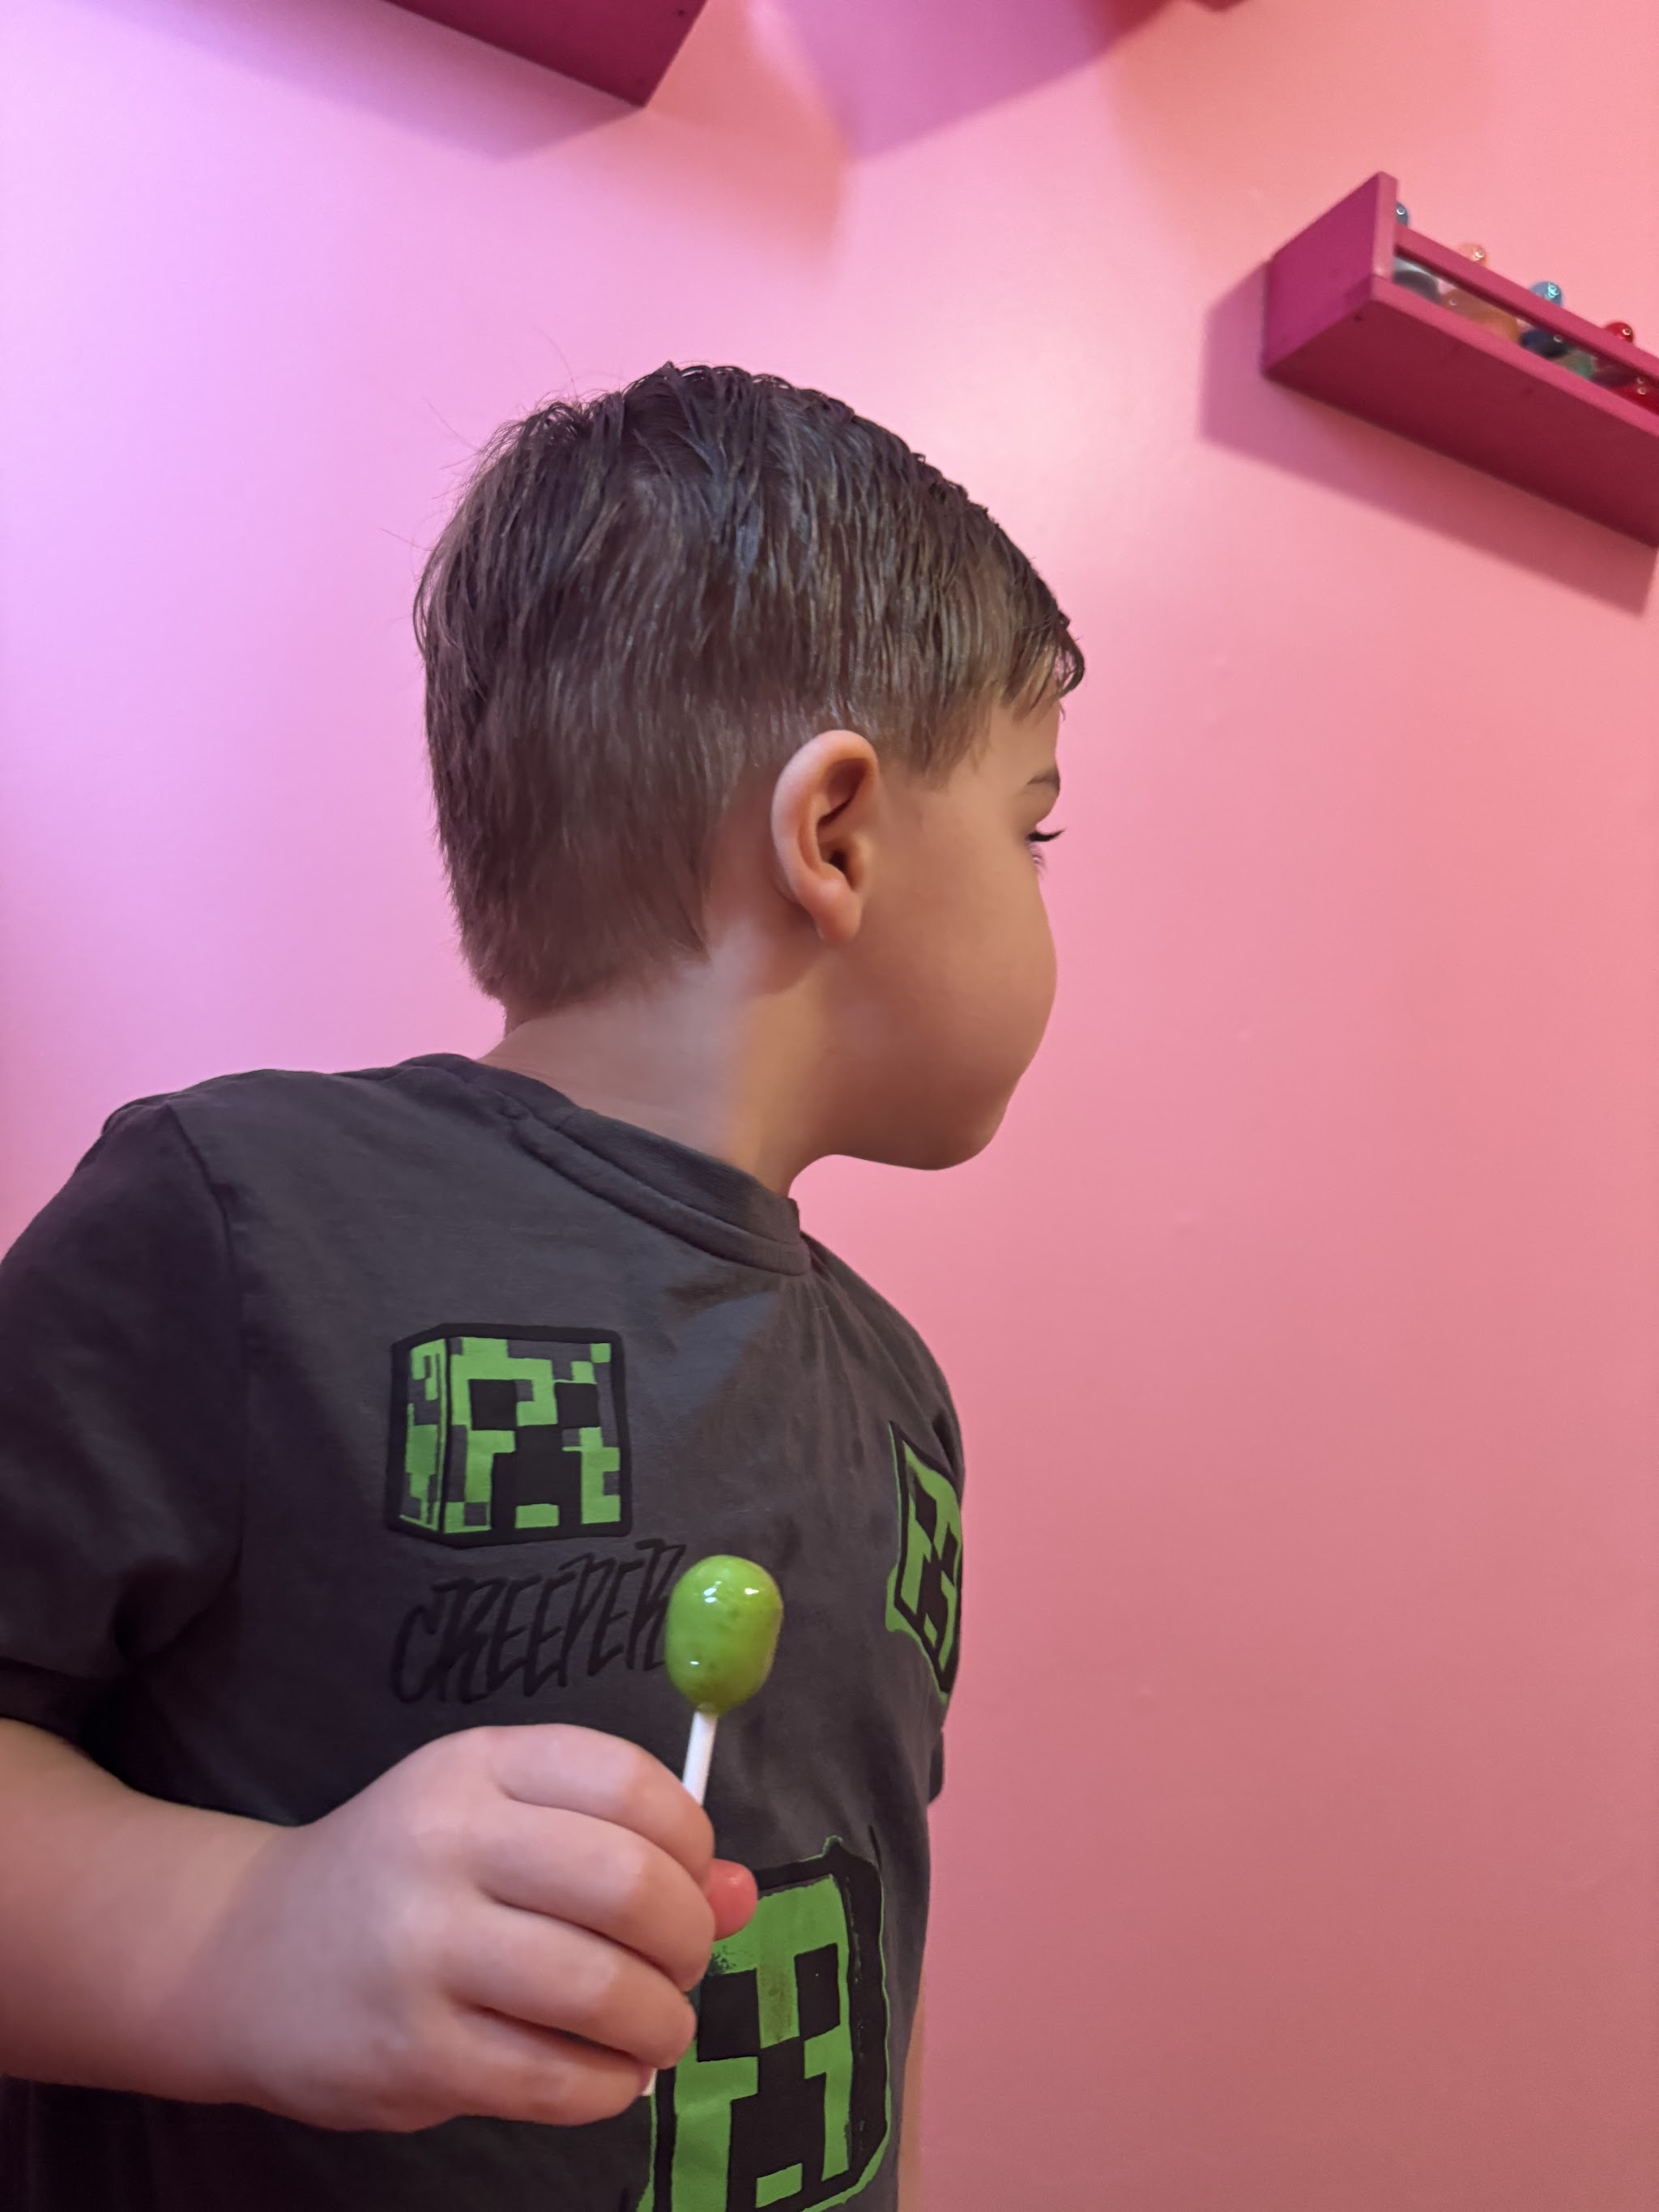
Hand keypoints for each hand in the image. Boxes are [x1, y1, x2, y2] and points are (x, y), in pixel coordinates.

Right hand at [173, 1725, 755, 2131]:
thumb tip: (741, 1892)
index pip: (627, 1782)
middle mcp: (445, 1845)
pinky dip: (611, 2084)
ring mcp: (422, 1953)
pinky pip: (556, 2079)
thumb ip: (627, 1846)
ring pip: (602, 1992)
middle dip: (688, 1936)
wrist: (249, 1957)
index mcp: (476, 1765)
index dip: (691, 1837)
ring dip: (663, 2021)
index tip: (694, 1874)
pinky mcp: (410, 2055)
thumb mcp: (503, 1822)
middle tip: (684, 1961)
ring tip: (660, 2025)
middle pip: (628, 1886)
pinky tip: (610, 2072)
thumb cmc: (407, 1877)